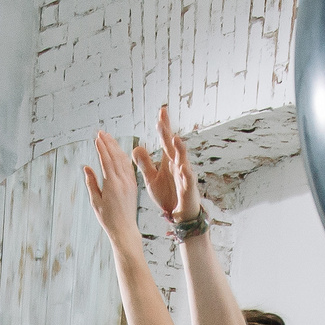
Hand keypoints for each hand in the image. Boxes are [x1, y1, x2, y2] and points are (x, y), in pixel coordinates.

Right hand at [82, 130, 141, 235]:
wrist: (125, 230)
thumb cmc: (108, 219)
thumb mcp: (95, 202)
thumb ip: (91, 183)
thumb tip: (87, 167)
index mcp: (112, 185)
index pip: (106, 160)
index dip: (101, 148)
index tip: (97, 138)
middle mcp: (123, 181)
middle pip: (115, 157)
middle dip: (108, 143)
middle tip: (101, 133)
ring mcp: (129, 183)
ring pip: (123, 160)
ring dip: (116, 147)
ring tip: (109, 138)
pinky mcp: (133, 185)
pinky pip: (128, 167)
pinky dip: (123, 157)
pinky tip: (118, 152)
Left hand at [133, 105, 198, 222]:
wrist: (180, 213)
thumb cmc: (168, 194)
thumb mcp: (152, 178)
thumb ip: (145, 163)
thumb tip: (135, 148)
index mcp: (168, 161)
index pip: (165, 140)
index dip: (164, 126)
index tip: (161, 111)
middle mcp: (177, 164)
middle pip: (172, 145)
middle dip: (167, 132)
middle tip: (162, 118)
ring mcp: (184, 176)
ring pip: (182, 160)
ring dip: (179, 149)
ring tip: (174, 138)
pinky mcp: (188, 188)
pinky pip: (188, 180)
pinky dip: (186, 174)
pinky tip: (183, 167)